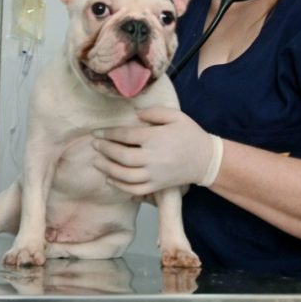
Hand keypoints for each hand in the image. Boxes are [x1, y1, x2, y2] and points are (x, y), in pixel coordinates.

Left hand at [91, 106, 222, 195]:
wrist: (206, 160)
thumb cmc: (190, 134)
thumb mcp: (176, 116)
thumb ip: (154, 112)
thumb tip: (135, 114)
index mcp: (155, 138)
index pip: (125, 136)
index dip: (108, 134)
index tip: (96, 132)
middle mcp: (152, 158)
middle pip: (121, 156)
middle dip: (105, 150)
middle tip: (94, 145)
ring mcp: (154, 175)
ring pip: (124, 175)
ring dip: (107, 168)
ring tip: (97, 162)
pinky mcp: (156, 186)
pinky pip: (134, 189)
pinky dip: (120, 186)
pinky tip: (110, 179)